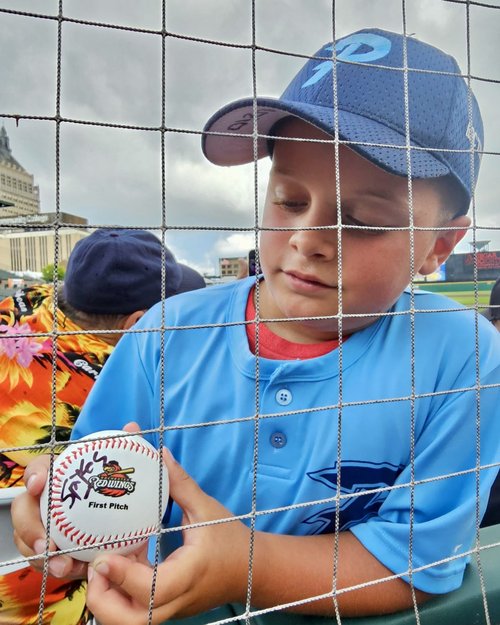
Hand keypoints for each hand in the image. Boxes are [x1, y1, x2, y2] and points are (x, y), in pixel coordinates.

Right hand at [11, 422, 141, 579]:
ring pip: (28, 541)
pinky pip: (44, 562)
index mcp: (59, 477)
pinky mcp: (50, 551)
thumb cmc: (112, 488)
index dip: (35, 475)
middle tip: (48, 544)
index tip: (40, 484)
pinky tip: (73, 571)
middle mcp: (45, 502)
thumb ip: (125, 448)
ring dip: (41, 556)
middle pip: (23, 510)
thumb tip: (132, 427)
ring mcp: (43, 528)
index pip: (39, 470)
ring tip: (63, 565)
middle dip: (29, 528)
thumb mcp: (121, 470)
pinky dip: (57, 567)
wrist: (118, 521)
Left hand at [86, 449, 250, 624]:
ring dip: (108, 599)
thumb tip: (159, 454)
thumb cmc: (231, 540)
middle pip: (131, 622)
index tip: (104, 557)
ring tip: (104, 564)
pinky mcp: (166, 608)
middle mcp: (177, 599)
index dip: (123, 577)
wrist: (252, 571)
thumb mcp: (207, 509)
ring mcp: (170, 609)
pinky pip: (135, 610)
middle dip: (103, 601)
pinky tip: (122, 561)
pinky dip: (119, 592)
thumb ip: (180, 483)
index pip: (152, 591)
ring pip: (129, 622)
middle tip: (96, 567)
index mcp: (189, 574)